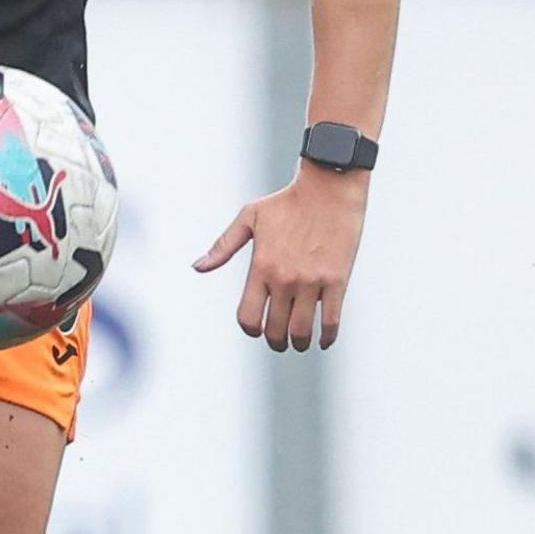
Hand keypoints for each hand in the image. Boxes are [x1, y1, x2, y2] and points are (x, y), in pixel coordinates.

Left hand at [191, 163, 366, 351]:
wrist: (327, 189)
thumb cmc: (286, 202)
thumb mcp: (249, 218)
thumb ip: (224, 246)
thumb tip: (198, 266)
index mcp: (261, 266)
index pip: (248, 316)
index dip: (250, 329)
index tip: (257, 328)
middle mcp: (284, 278)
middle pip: (275, 330)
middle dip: (275, 342)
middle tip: (279, 341)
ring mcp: (311, 281)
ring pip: (301, 331)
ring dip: (299, 343)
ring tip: (299, 342)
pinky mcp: (337, 280)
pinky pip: (331, 321)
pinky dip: (327, 337)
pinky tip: (323, 340)